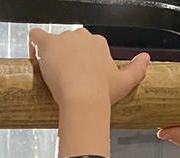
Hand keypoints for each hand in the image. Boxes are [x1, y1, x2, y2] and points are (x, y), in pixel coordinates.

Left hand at [30, 28, 149, 157]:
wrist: (83, 100)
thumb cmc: (102, 94)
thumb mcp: (126, 82)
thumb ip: (138, 69)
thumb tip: (146, 58)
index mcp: (98, 43)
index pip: (87, 46)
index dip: (80, 59)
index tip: (77, 73)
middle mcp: (82, 37)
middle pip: (70, 42)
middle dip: (66, 56)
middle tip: (63, 76)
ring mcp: (64, 40)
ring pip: (52, 41)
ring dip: (50, 55)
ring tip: (48, 74)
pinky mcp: (47, 44)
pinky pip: (35, 35)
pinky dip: (33, 43)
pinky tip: (34, 57)